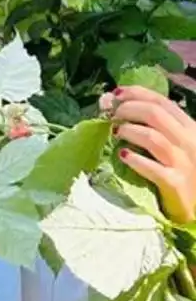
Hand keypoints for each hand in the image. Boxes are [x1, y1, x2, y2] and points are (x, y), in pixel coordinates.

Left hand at [110, 86, 195, 223]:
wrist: (195, 207)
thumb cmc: (181, 172)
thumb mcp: (177, 144)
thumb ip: (157, 127)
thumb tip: (119, 107)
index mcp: (191, 129)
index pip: (163, 102)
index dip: (137, 93)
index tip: (115, 94)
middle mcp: (191, 142)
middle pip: (155, 114)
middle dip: (128, 109)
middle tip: (112, 116)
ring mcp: (185, 163)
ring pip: (153, 137)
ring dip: (130, 131)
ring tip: (117, 133)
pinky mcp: (176, 183)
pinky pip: (153, 167)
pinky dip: (135, 159)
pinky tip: (123, 155)